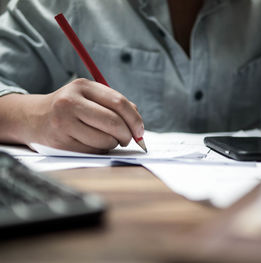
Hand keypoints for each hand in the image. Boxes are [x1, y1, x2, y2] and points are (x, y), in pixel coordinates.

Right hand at [1, 78, 143, 152]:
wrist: (33, 117)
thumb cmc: (70, 108)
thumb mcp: (89, 96)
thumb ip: (114, 105)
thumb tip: (138, 123)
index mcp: (82, 86)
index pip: (118, 103)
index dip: (135, 119)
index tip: (140, 131)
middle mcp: (70, 102)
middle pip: (113, 122)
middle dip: (127, 135)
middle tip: (128, 139)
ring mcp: (63, 123)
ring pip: (105, 140)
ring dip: (112, 143)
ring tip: (106, 139)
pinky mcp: (60, 143)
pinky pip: (93, 151)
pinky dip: (99, 150)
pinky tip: (91, 143)